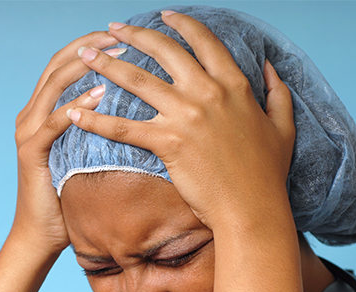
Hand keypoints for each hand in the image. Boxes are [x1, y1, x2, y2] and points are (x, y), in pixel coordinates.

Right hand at [10, 31, 118, 254]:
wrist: (39, 236)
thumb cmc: (67, 198)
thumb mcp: (85, 156)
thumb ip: (98, 130)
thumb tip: (139, 112)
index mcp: (42, 111)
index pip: (65, 64)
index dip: (93, 44)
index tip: (126, 35)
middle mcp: (30, 114)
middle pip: (58, 64)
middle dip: (91, 45)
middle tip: (123, 36)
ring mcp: (27, 132)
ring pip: (53, 85)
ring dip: (86, 67)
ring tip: (116, 56)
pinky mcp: (30, 153)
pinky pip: (53, 123)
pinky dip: (76, 106)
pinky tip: (101, 95)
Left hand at [65, 12, 295, 232]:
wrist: (252, 208)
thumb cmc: (267, 174)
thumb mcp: (283, 126)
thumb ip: (278, 92)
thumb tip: (270, 67)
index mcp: (235, 84)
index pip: (203, 41)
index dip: (180, 24)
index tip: (162, 15)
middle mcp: (208, 92)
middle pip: (164, 51)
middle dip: (134, 35)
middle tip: (112, 29)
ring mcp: (186, 115)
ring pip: (137, 80)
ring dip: (106, 64)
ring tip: (84, 55)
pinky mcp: (167, 142)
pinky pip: (123, 127)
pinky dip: (95, 120)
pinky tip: (72, 114)